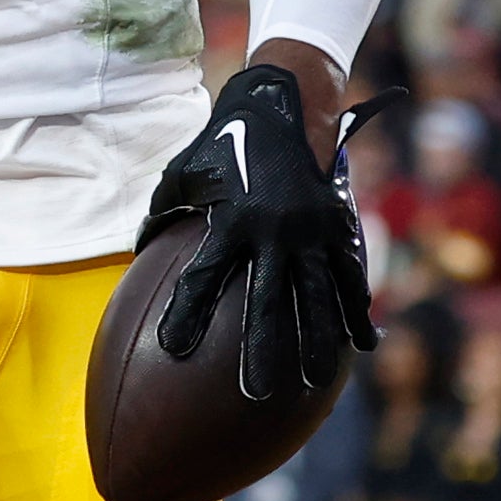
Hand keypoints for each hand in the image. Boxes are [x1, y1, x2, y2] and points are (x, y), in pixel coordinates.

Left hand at [143, 65, 403, 400]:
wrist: (283, 105)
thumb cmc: (221, 144)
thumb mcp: (184, 173)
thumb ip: (165, 213)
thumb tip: (137, 250)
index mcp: (230, 220)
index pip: (203, 277)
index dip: (187, 313)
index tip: (173, 349)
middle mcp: (272, 232)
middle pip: (265, 303)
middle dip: (260, 351)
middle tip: (254, 395)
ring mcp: (309, 232)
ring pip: (314, 298)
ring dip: (315, 342)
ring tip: (314, 381)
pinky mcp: (335, 226)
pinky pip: (347, 277)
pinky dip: (354, 311)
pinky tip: (363, 345)